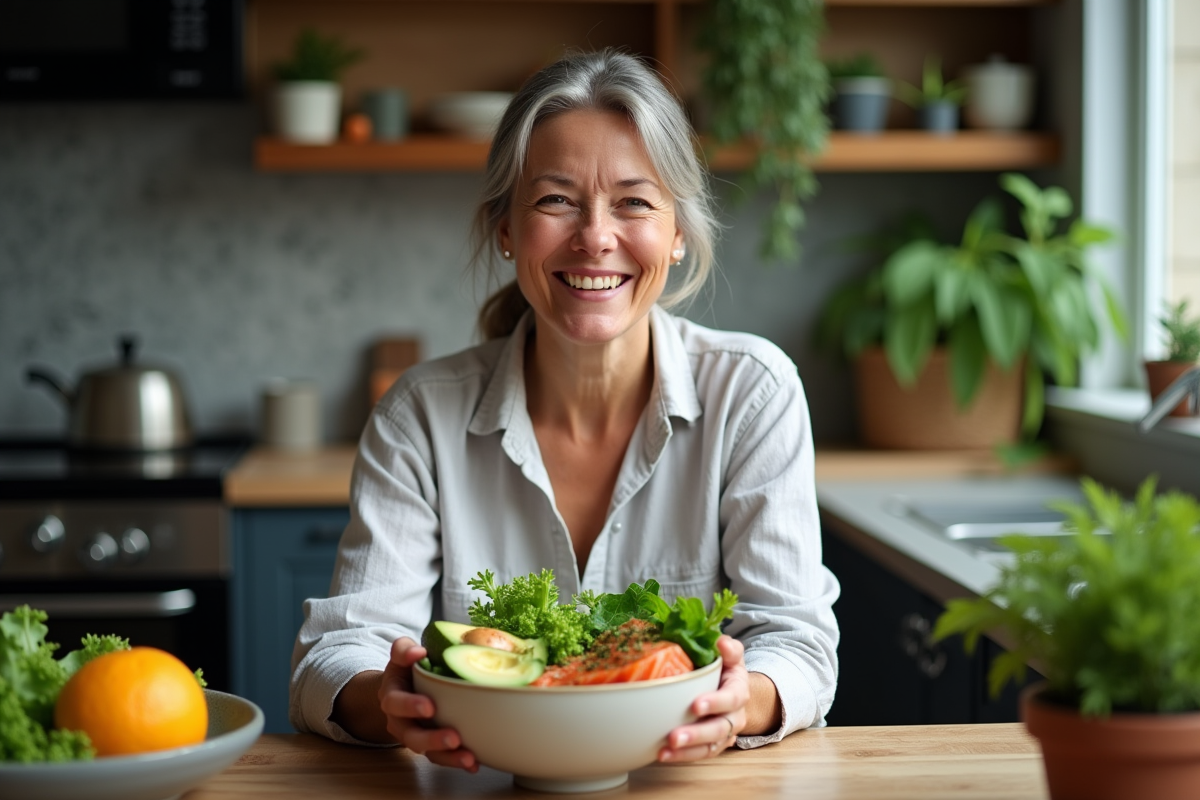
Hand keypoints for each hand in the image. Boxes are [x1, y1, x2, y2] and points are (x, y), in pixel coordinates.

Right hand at [377, 637, 477, 771]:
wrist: (401, 689)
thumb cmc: (406, 669)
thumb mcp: (401, 655)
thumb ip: (404, 650)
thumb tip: (418, 652)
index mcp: (392, 697)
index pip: (396, 702)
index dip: (410, 706)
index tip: (430, 706)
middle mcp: (400, 721)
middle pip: (411, 736)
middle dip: (432, 739)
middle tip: (453, 738)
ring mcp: (414, 736)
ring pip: (428, 752)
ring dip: (448, 756)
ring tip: (468, 758)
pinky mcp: (430, 746)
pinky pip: (441, 757)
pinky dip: (457, 761)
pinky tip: (474, 764)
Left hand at [659, 635, 747, 761]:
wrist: (735, 692)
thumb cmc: (728, 670)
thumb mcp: (732, 655)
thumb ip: (729, 648)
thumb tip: (721, 642)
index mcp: (739, 691)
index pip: (730, 699)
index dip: (715, 703)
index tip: (695, 705)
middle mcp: (735, 716)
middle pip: (719, 729)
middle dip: (697, 734)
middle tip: (674, 737)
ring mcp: (725, 733)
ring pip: (709, 746)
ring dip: (687, 750)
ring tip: (665, 751)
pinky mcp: (713, 745)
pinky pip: (700, 754)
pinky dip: (682, 757)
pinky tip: (662, 755)